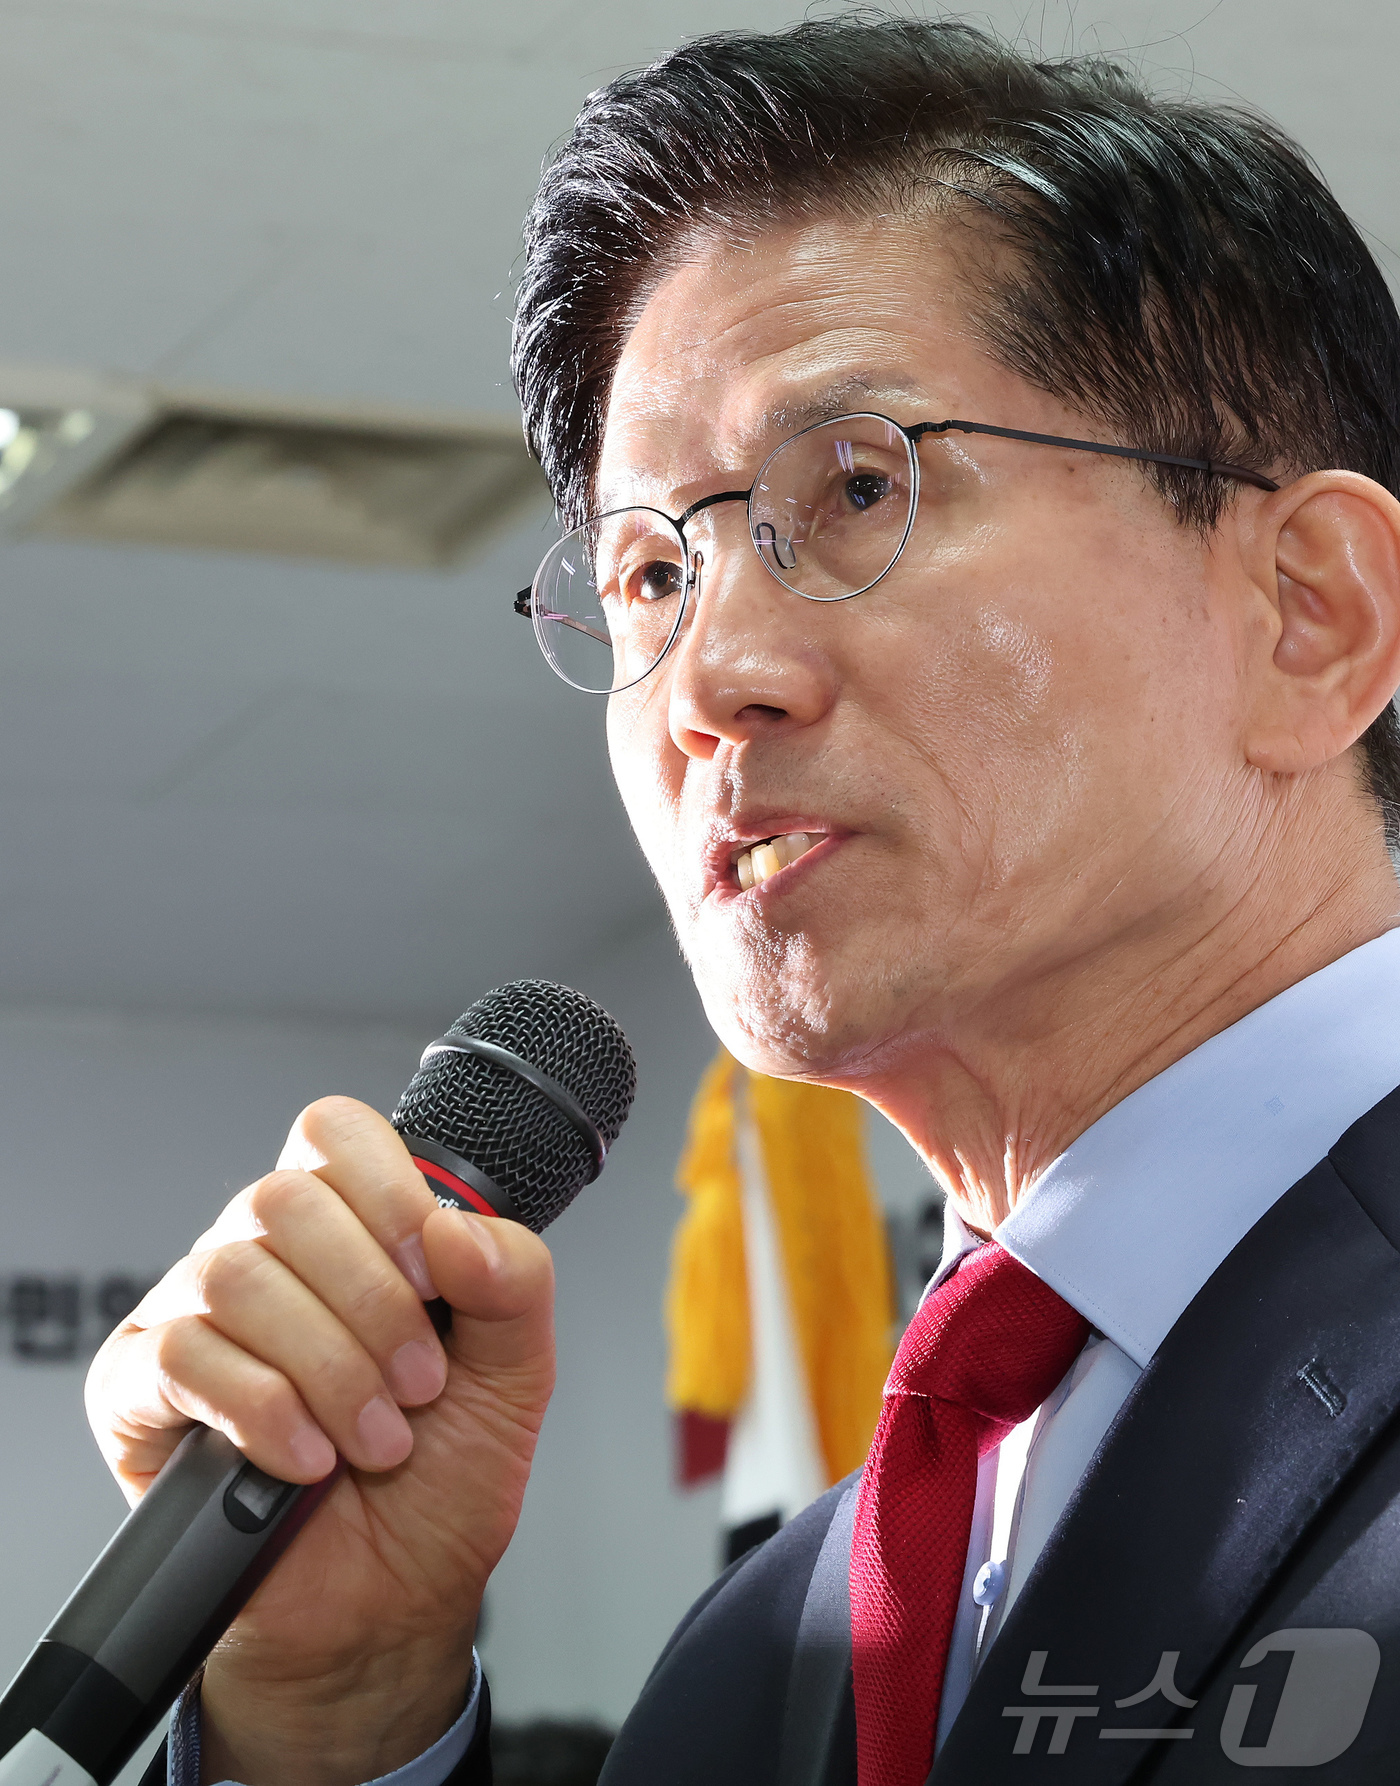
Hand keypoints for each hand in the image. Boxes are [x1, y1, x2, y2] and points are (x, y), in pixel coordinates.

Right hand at [85, 1097, 555, 1785]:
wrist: (387, 1607)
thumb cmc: (440, 1483)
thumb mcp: (515, 1374)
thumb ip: (514, 1279)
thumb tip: (455, 1226)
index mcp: (349, 1230)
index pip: (332, 1133)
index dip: (386, 1186)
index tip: (435, 1270)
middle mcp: (264, 1256)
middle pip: (286, 1199)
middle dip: (373, 1303)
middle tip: (418, 1386)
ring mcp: (195, 1315)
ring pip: (237, 1276)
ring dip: (330, 1369)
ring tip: (376, 1440)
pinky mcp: (141, 1390)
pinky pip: (185, 1356)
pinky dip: (267, 1412)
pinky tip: (308, 1460)